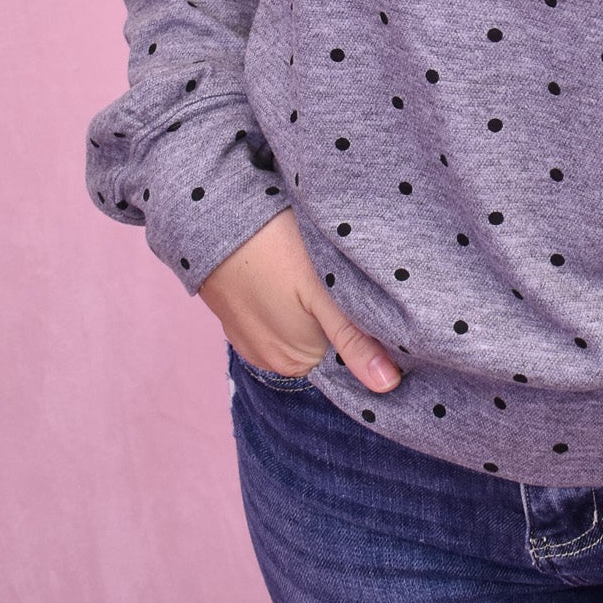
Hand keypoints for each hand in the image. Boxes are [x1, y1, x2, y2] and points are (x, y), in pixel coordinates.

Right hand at [197, 208, 400, 392]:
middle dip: (346, 321)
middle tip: (356, 282)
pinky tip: (298, 274)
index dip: (373, 337)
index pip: (349, 360)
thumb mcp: (324, 292)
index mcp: (296, 362)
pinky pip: (280, 316)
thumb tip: (387, 386)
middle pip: (327, 345)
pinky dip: (294, 301)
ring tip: (328, 276)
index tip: (386, 308)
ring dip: (319, 309)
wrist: (215, 215)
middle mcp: (272, 360)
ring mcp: (252, 338)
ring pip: (305, 328)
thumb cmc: (274, 250)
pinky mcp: (241, 315)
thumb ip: (354, 340)